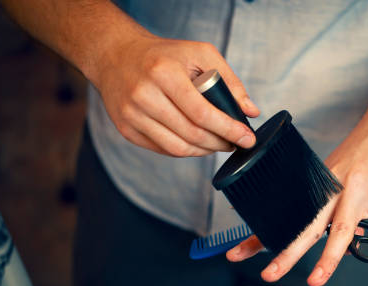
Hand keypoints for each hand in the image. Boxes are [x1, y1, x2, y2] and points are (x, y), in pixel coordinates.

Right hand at [91, 34, 259, 156]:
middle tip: (235, 142)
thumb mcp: (199, 54)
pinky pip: (164, 149)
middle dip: (220, 143)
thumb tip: (251, 111)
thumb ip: (229, 80)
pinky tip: (198, 143)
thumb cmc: (164, 55)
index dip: (228, 129)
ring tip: (219, 144)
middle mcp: (143, 95)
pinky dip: (186, 150)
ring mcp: (132, 115)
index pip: (202, 113)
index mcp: (163, 73)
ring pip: (178, 148)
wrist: (116, 56)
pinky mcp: (126, 129)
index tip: (247, 138)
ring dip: (205, 151)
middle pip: (191, 134)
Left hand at [227, 90, 367, 285]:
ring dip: (329, 258)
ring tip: (316, 281)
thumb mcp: (340, 170)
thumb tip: (339, 235)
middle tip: (268, 274)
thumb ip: (336, 203)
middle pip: (308, 225)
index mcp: (320, 185)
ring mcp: (360, 192)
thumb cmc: (366, 148)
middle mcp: (335, 188)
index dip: (259, 236)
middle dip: (286, 252)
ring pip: (342, 230)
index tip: (235, 254)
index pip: (286, 214)